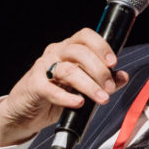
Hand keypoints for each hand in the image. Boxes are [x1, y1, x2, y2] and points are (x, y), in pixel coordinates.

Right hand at [0, 29, 127, 147]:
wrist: (25, 112)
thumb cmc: (54, 95)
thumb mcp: (82, 88)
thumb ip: (102, 81)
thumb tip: (123, 76)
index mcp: (69, 49)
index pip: (85, 36)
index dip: (101, 46)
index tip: (113, 62)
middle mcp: (56, 54)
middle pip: (79, 52)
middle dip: (99, 70)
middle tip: (109, 88)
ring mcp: (43, 68)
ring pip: (68, 70)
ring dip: (88, 85)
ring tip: (101, 98)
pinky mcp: (34, 85)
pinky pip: (51, 89)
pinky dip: (66, 97)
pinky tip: (78, 103)